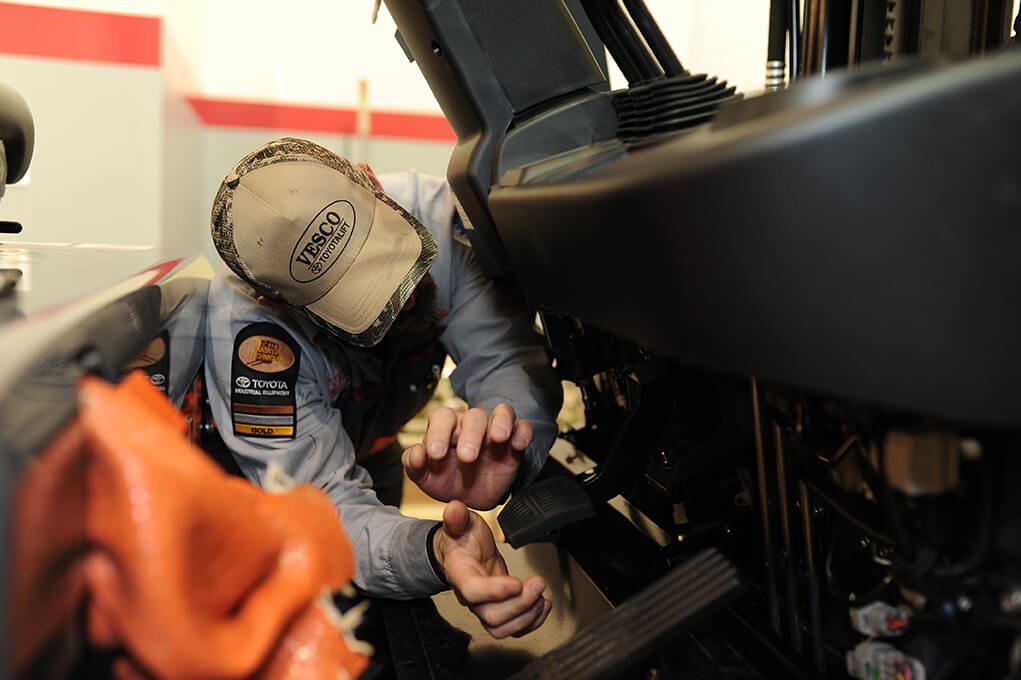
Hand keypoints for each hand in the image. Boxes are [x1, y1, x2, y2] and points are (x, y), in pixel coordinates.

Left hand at [402, 404, 532, 509]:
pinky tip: (518, 444)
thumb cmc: (446, 478)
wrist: (471, 496)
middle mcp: (471, 425)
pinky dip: (523, 432)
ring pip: (501, 412)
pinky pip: (523, 427)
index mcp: (446, 428)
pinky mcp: (514, 441)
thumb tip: (416, 453)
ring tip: (498, 439)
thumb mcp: (426, 476)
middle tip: (467, 457)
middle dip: (471, 434)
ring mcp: (495, 431)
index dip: (438, 431)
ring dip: (500, 423)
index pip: (442, 416)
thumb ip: (414, 464)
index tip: (435, 453)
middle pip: (474, 415)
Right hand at [434, 501, 550, 638]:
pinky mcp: (498, 609)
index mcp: (460, 573)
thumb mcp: (461, 521)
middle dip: (520, 604)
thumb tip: (454, 509)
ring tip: (541, 596)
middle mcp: (470, 596)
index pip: (473, 590)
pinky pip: (512, 628)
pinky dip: (531, 622)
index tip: (516, 582)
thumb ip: (458, 516)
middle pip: (491, 616)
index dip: (495, 591)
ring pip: (502, 627)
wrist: (461, 551)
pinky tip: (542, 605)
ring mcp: (484, 606)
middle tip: (537, 584)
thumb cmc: (462, 538)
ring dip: (527, 616)